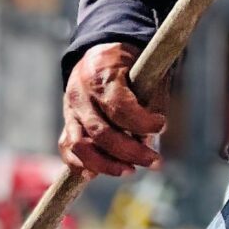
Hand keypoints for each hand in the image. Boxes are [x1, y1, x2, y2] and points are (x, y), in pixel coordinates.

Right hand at [59, 41, 164, 179]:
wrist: (98, 55)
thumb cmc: (129, 65)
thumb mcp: (144, 71)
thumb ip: (149, 103)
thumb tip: (145, 142)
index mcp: (101, 74)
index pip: (120, 107)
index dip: (142, 123)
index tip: (162, 125)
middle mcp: (80, 94)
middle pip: (102, 133)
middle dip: (131, 152)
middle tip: (155, 161)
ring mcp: (70, 110)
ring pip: (80, 146)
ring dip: (106, 164)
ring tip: (130, 170)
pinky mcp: (68, 122)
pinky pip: (67, 148)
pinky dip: (80, 165)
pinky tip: (97, 173)